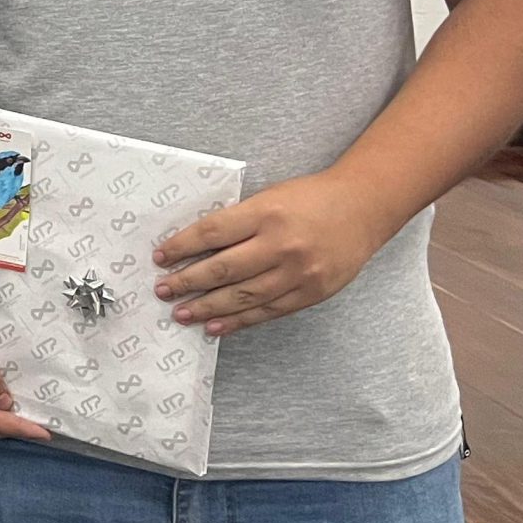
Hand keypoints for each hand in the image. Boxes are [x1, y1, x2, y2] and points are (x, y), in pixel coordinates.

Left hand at [154, 171, 397, 335]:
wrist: (363, 208)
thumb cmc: (309, 199)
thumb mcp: (268, 198)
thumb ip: (237, 222)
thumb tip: (194, 248)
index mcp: (265, 213)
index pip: (211, 233)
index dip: (181, 247)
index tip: (159, 257)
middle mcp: (281, 245)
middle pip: (222, 269)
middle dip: (186, 282)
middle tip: (162, 290)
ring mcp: (298, 273)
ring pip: (243, 296)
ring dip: (207, 307)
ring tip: (181, 313)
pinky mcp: (311, 293)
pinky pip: (268, 312)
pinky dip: (239, 321)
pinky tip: (216, 325)